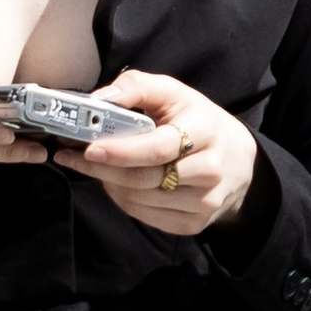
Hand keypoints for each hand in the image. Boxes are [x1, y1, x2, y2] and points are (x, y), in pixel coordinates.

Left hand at [54, 71, 254, 238]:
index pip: (158, 148)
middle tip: (73, 157)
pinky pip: (146, 217)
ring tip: (99, 166)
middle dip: (103, 170)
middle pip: (145, 178)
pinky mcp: (195, 223)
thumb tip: (100, 98)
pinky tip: (119, 183)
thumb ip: (137, 87)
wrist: (237, 160)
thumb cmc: (196, 120)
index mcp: (205, 130)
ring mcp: (205, 201)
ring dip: (110, 184)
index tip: (89, 149)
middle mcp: (210, 169)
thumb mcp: (174, 93)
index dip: (121, 151)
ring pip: (141, 200)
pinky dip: (124, 200)